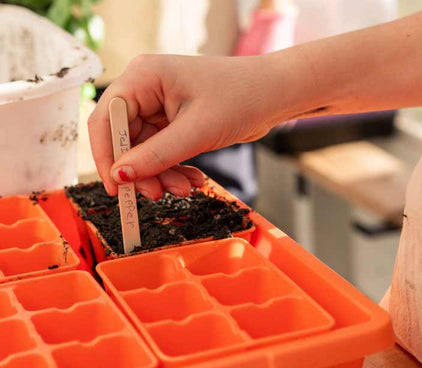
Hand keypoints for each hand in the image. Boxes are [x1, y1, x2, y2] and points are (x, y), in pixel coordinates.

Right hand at [88, 54, 280, 198]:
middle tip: (158, 194)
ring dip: (162, 174)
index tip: (116, 188)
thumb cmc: (241, 98)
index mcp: (143, 77)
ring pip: (145, 151)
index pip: (106, 119)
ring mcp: (160, 107)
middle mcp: (146, 90)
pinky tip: (193, 180)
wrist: (273, 95)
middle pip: (124, 140)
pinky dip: (174, 169)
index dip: (106, 156)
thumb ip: (155, 156)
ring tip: (186, 188)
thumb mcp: (196, 132)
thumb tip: (120, 176)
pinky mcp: (174, 123)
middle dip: (142, 171)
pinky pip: (163, 152)